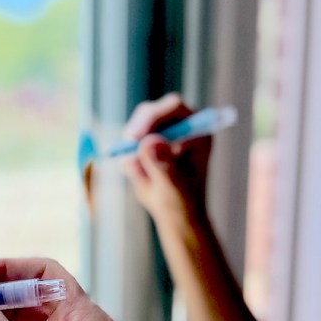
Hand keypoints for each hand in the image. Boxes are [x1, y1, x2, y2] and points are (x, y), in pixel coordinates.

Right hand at [121, 93, 211, 223]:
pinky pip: (127, 145)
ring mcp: (161, 132)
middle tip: (124, 149)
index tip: (135, 136)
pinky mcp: (145, 141)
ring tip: (145, 179)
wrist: (175, 213)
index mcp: (197, 130)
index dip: (153, 116)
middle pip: (150, 111)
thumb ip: (163, 164)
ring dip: (132, 153)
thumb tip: (149, 141)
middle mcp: (180, 125)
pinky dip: (128, 161)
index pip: (174, 107)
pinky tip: (142, 178)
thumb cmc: (182, 201)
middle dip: (136, 130)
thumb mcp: (173, 186)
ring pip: (135, 129)